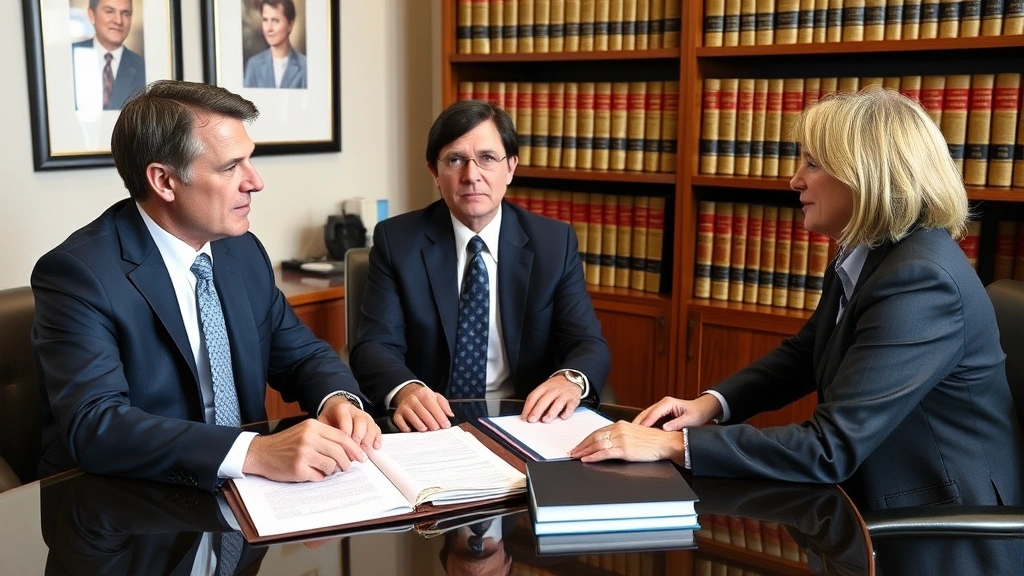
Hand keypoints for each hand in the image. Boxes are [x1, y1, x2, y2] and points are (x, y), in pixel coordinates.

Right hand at [242, 418, 369, 481]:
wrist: (260, 453)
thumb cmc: (285, 444)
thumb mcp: (305, 431)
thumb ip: (324, 436)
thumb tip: (349, 449)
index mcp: (313, 426)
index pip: (342, 437)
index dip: (354, 448)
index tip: (360, 457)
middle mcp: (309, 438)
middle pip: (340, 452)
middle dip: (346, 462)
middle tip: (346, 467)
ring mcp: (303, 454)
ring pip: (332, 466)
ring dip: (332, 471)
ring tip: (324, 469)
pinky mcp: (298, 469)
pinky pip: (319, 476)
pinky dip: (318, 477)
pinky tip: (311, 473)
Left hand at [317, 395, 381, 450]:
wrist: (336, 409)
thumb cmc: (329, 418)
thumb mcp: (322, 422)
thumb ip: (324, 432)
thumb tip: (326, 448)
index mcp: (342, 409)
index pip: (346, 420)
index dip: (346, 434)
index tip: (344, 447)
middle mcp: (355, 411)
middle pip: (361, 423)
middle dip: (358, 439)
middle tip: (354, 452)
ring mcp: (365, 416)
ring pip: (370, 426)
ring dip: (368, 441)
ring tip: (363, 452)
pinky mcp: (371, 422)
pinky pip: (377, 429)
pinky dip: (377, 439)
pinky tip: (375, 447)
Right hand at [393, 383, 453, 431]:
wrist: (407, 392)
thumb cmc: (423, 398)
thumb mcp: (435, 397)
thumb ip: (444, 405)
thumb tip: (450, 414)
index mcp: (424, 394)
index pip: (432, 405)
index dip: (440, 416)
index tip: (445, 425)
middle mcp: (413, 399)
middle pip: (422, 412)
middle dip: (431, 422)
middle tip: (436, 429)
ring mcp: (404, 406)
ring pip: (411, 417)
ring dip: (419, 425)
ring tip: (426, 430)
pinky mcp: (397, 414)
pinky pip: (400, 421)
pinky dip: (405, 427)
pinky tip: (411, 430)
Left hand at [521, 375, 582, 422]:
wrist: (572, 378)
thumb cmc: (557, 386)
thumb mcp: (546, 388)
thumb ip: (538, 400)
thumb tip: (529, 415)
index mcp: (544, 387)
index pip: (533, 396)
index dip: (528, 407)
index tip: (524, 417)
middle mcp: (554, 390)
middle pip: (543, 400)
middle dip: (537, 411)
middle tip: (532, 420)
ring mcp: (564, 394)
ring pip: (557, 404)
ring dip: (550, 413)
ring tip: (545, 420)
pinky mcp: (573, 400)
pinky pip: (570, 407)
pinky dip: (566, 413)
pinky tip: (562, 417)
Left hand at [570, 420, 685, 464]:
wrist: (665, 443)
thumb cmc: (653, 440)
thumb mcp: (634, 433)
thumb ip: (622, 435)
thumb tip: (610, 441)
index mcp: (621, 424)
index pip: (598, 431)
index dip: (586, 439)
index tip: (580, 444)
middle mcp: (619, 429)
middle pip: (594, 437)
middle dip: (582, 445)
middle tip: (573, 451)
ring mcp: (621, 439)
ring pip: (596, 444)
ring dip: (584, 451)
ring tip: (576, 456)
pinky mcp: (624, 449)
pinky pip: (604, 453)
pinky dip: (593, 456)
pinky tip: (586, 459)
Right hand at [633, 395, 721, 430]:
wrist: (702, 409)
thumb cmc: (697, 413)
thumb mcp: (689, 419)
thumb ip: (676, 424)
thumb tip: (664, 429)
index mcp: (668, 403)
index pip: (653, 413)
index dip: (645, 422)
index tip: (639, 431)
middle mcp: (663, 404)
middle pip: (646, 413)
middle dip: (638, 423)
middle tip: (629, 433)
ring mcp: (661, 408)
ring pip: (646, 416)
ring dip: (640, 424)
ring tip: (632, 434)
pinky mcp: (662, 413)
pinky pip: (651, 419)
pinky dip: (646, 425)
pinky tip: (641, 433)